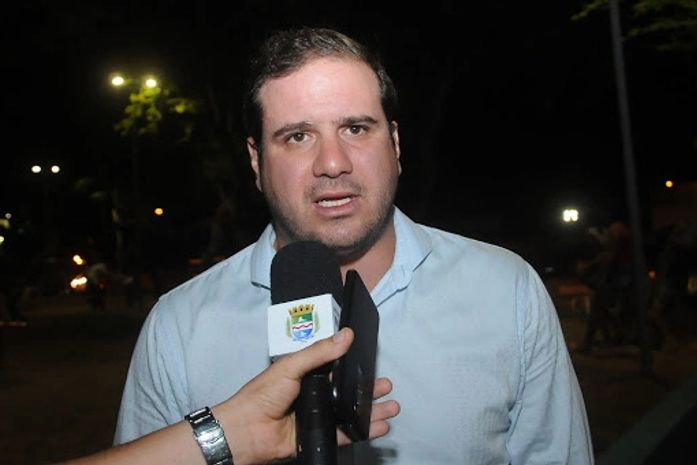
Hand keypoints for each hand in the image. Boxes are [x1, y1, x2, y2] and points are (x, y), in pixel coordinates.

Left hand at [214, 328, 399, 464]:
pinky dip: (362, 431)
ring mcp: (317, 417)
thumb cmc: (261, 395)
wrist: (247, 430)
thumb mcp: (291, 366)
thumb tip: (346, 334)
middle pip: (348, 393)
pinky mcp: (318, 437)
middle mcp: (314, 396)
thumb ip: (320, 352)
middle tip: (386, 387)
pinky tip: (378, 427)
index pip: (336, 369)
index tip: (372, 365)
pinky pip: (345, 434)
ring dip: (372, 412)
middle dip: (369, 391)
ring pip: (351, 414)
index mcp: (306, 375)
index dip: (354, 368)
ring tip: (391, 408)